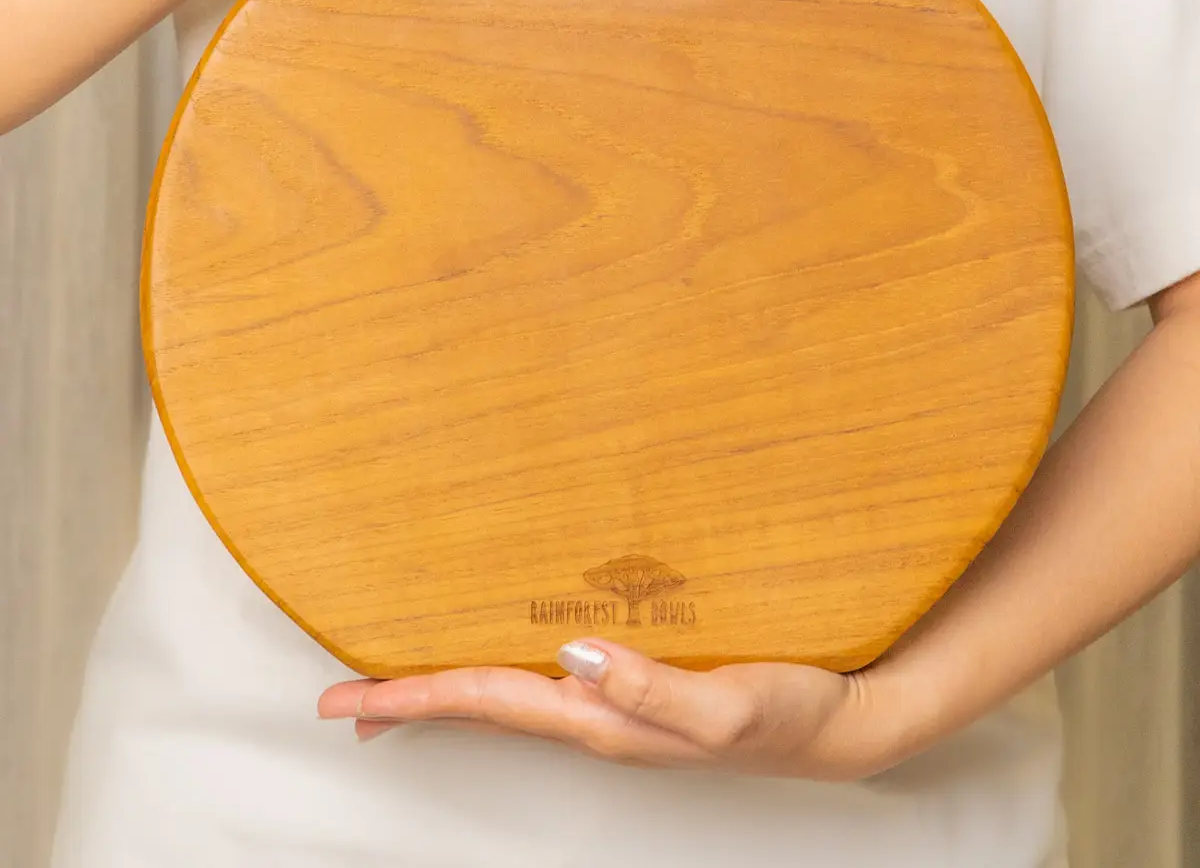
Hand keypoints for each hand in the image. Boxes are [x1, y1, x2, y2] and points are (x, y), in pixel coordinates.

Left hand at [318, 639, 901, 780]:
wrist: (836, 727)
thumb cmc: (787, 714)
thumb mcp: (729, 705)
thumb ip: (653, 688)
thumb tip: (575, 654)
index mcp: (604, 720)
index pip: (490, 702)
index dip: (415, 696)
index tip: (346, 702)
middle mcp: (597, 721)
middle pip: (481, 711)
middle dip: (410, 706)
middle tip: (343, 704)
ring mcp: (615, 712)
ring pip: (507, 703)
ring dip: (447, 698)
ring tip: (399, 697)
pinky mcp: (636, 695)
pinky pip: (545, 689)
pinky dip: (499, 684)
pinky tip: (501, 671)